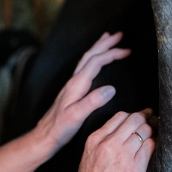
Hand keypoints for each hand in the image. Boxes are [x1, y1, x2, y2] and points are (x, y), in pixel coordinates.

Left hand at [34, 32, 129, 155]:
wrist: (45, 136)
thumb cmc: (60, 128)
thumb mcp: (77, 116)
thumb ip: (93, 101)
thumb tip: (111, 88)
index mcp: (76, 84)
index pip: (95, 62)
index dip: (111, 54)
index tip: (127, 51)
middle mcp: (74, 81)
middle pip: (90, 55)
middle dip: (105, 44)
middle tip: (119, 35)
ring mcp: (72, 85)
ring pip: (86, 60)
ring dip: (98, 48)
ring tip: (108, 40)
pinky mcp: (72, 91)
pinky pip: (85, 68)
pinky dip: (93, 59)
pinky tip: (96, 63)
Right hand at [68, 109, 154, 171]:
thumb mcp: (89, 155)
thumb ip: (103, 141)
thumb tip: (122, 132)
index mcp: (95, 139)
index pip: (119, 117)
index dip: (132, 115)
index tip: (139, 117)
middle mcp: (109, 143)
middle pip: (134, 119)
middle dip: (145, 118)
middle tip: (152, 119)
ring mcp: (123, 154)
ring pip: (144, 130)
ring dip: (152, 130)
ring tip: (156, 133)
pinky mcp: (136, 166)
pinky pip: (150, 146)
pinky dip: (154, 143)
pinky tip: (155, 146)